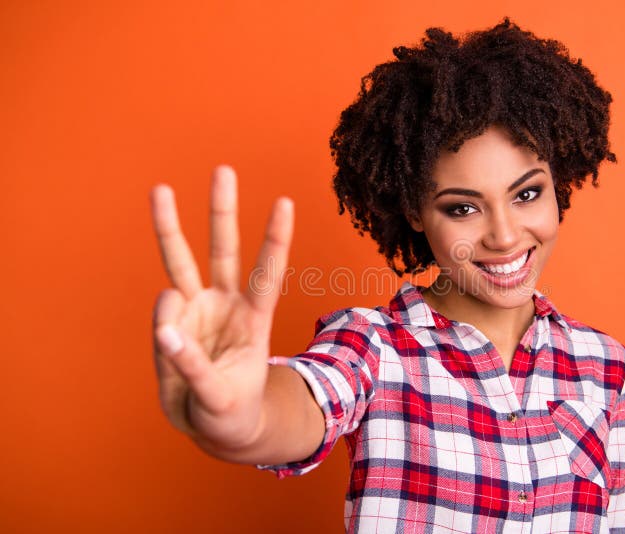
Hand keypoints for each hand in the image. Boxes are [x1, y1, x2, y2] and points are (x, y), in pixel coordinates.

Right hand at [150, 165, 292, 452]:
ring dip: (170, 226)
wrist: (217, 426)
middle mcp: (226, 306)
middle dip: (222, 211)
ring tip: (161, 189)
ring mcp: (198, 311)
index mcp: (254, 320)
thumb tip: (165, 329)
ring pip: (182, 262)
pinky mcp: (174, 324)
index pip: (268, 273)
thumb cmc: (231, 411)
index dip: (276, 239)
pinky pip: (164, 312)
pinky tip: (170, 339)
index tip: (285, 202)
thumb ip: (192, 366)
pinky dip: (164, 323)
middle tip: (224, 169)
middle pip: (224, 251)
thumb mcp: (220, 399)